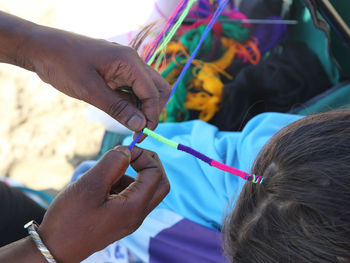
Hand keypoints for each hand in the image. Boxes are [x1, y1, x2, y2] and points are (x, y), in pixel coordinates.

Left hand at [21, 24, 170, 134]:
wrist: (43, 50)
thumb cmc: (63, 65)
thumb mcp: (90, 91)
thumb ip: (118, 108)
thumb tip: (141, 125)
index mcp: (129, 62)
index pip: (153, 92)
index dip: (152, 116)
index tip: (142, 135)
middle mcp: (132, 62)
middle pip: (158, 89)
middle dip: (153, 111)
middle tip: (140, 131)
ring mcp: (125, 67)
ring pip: (147, 91)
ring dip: (143, 109)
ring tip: (130, 127)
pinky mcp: (118, 74)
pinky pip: (133, 91)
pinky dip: (132, 105)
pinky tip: (123, 116)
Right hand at [37, 146, 168, 262]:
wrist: (54, 249)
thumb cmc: (70, 219)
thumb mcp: (90, 185)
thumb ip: (112, 163)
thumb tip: (127, 150)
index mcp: (135, 207)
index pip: (155, 174)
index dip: (144, 156)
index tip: (124, 150)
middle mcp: (137, 215)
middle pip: (159, 184)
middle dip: (148, 164)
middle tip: (131, 154)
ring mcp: (129, 219)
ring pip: (145, 189)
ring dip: (132, 174)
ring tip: (106, 172)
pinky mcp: (120, 219)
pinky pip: (130, 196)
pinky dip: (122, 183)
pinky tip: (102, 184)